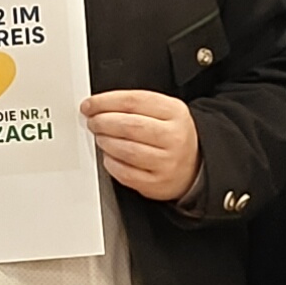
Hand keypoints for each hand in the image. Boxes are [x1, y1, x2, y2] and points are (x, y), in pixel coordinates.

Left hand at [82, 88, 200, 200]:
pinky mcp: (156, 183)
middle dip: (102, 122)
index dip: (105, 102)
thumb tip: (98, 106)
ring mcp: (166, 162)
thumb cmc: (172, 136)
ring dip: (105, 142)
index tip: (90, 104)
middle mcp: (173, 137)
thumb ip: (135, 105)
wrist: (194, 165)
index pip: (133, 101)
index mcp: (174, 112)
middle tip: (93, 122)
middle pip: (129, 125)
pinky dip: (111, 163)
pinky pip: (125, 173)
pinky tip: (109, 156)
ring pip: (126, 150)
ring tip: (101, 138)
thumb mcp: (164, 111)